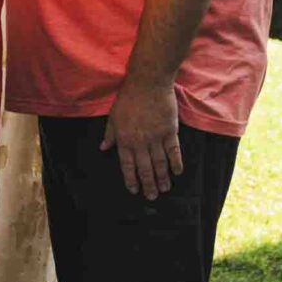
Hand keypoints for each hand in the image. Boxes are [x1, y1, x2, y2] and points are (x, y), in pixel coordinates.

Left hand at [101, 80, 183, 200]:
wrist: (148, 84)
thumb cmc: (128, 98)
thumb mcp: (113, 116)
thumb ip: (110, 134)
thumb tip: (103, 148)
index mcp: (124, 140)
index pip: (127, 165)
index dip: (131, 179)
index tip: (134, 190)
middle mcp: (140, 142)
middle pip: (144, 168)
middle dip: (148, 184)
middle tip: (152, 196)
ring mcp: (156, 138)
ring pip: (159, 163)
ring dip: (162, 178)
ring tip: (164, 189)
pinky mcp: (170, 132)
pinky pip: (174, 151)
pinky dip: (176, 163)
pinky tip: (177, 173)